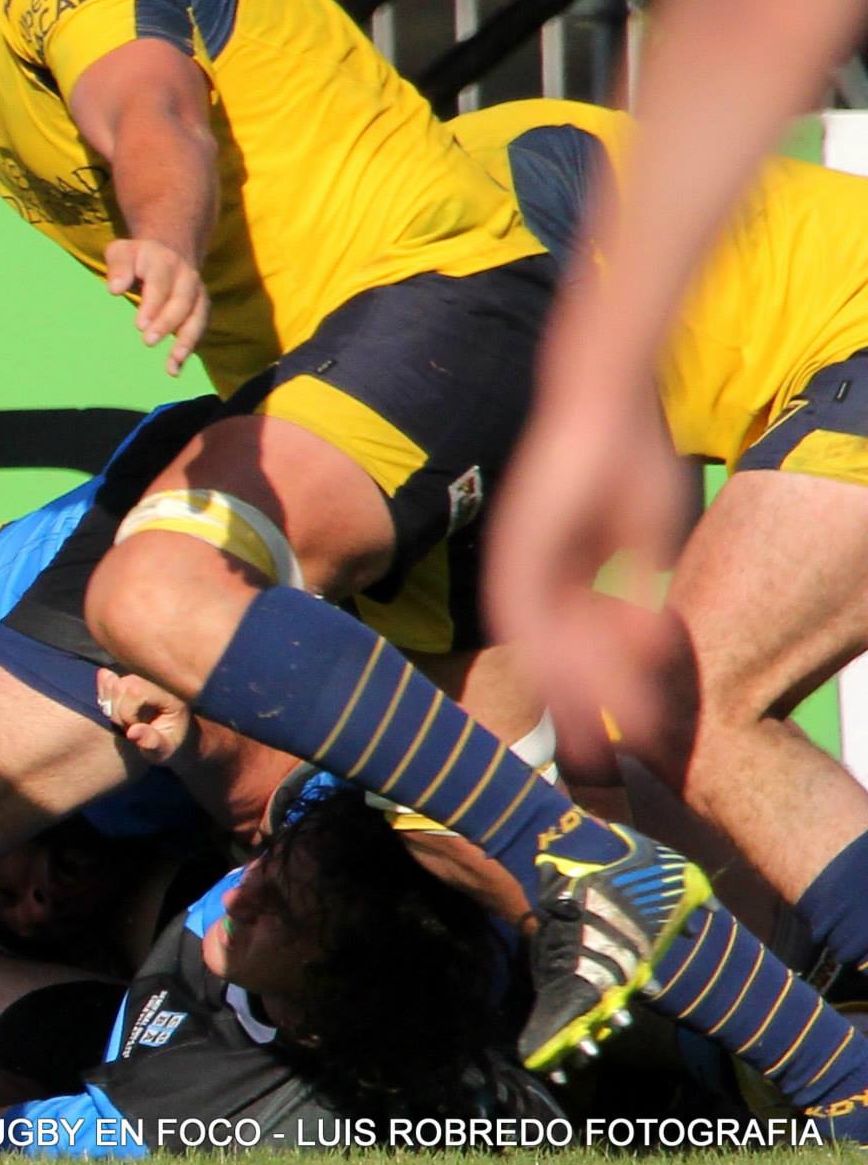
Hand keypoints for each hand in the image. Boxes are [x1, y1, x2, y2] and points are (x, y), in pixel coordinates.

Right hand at [97, 667, 191, 764]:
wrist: (170, 733)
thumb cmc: (168, 742)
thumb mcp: (164, 749)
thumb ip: (151, 742)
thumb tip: (132, 732)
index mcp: (169, 691)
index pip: (135, 691)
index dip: (127, 714)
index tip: (135, 730)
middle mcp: (155, 676)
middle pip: (120, 686)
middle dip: (116, 712)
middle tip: (128, 727)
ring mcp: (141, 672)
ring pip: (110, 683)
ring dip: (110, 706)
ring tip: (125, 719)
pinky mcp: (128, 673)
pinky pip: (105, 678)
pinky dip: (105, 697)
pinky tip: (118, 708)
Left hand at [105, 236, 206, 375]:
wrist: (168, 250)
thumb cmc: (137, 258)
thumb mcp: (122, 252)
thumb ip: (118, 267)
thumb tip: (114, 289)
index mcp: (164, 260)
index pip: (160, 282)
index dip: (152, 304)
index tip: (139, 325)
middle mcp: (185, 275)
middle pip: (182, 300)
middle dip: (167, 323)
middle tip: (148, 341)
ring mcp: (197, 292)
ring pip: (197, 316)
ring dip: (186, 340)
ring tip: (172, 363)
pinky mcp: (200, 308)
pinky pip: (198, 329)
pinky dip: (189, 349)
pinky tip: (174, 369)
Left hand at [485, 381, 684, 777]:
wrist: (603, 406)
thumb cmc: (628, 465)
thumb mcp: (642, 543)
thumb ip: (638, 597)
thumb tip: (647, 653)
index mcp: (561, 575)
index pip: (574, 648)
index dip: (596, 693)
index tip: (622, 736)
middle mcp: (533, 574)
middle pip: (551, 656)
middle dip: (575, 707)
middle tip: (599, 758)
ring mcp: (520, 560)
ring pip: (537, 642)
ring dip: (565, 690)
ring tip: (596, 734)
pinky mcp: (517, 544)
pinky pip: (526, 607)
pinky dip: (547, 647)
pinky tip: (567, 683)